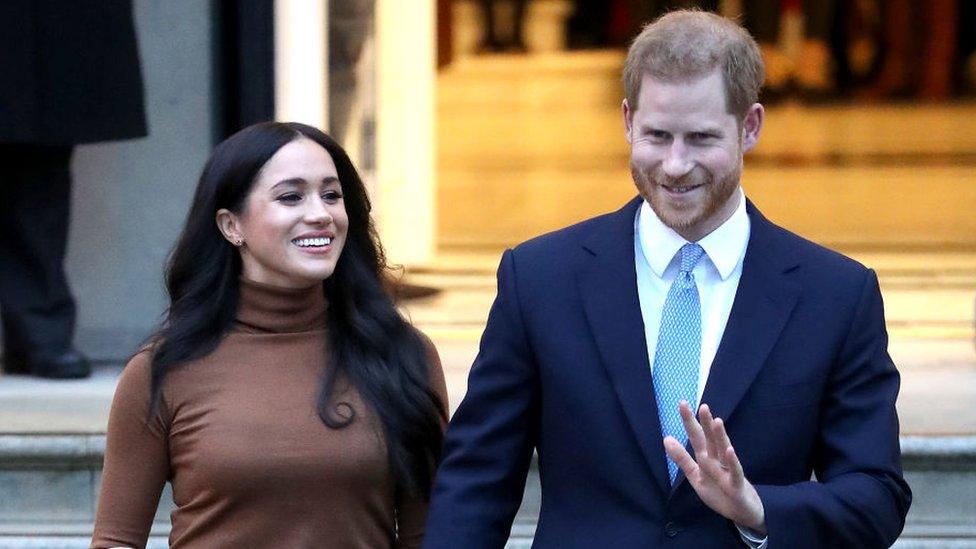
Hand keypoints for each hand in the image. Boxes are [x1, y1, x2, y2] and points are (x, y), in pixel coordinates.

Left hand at [664, 401, 765, 533]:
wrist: (742, 513)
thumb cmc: (719, 492)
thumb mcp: (696, 476)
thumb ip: (682, 459)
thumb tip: (666, 438)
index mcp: (707, 458)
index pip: (697, 436)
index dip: (690, 421)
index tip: (682, 403)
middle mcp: (718, 461)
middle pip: (711, 440)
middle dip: (706, 424)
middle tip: (703, 406)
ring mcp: (728, 471)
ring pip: (723, 451)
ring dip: (720, 437)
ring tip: (716, 421)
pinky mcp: (737, 485)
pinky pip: (735, 472)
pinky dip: (733, 462)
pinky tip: (729, 450)